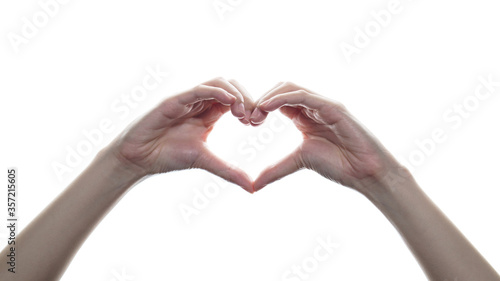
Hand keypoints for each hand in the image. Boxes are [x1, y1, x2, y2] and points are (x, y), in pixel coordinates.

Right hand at [107, 78, 254, 191]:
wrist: (138, 159)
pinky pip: (198, 90)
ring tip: (242, 112)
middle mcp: (200, 103)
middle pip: (230, 86)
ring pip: (217, 83)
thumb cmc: (168, 156)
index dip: (250, 106)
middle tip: (253, 117)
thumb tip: (252, 188)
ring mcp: (187, 100)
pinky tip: (230, 102)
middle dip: (246, 97)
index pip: (235, 99)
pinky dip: (216, 92)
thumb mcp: (205, 161)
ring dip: (234, 93)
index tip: (257, 123)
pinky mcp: (174, 101)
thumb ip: (228, 171)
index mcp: (209, 113)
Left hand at [252, 82, 405, 194]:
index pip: (278, 101)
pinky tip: (268, 107)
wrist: (366, 173)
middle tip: (250, 118)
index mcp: (304, 116)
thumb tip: (254, 185)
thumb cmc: (339, 165)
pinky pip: (304, 96)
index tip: (248, 122)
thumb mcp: (299, 162)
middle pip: (282, 89)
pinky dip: (283, 98)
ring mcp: (324, 104)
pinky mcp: (333, 107)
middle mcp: (313, 106)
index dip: (260, 107)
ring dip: (270, 97)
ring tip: (256, 113)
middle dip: (262, 99)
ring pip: (291, 88)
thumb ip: (276, 169)